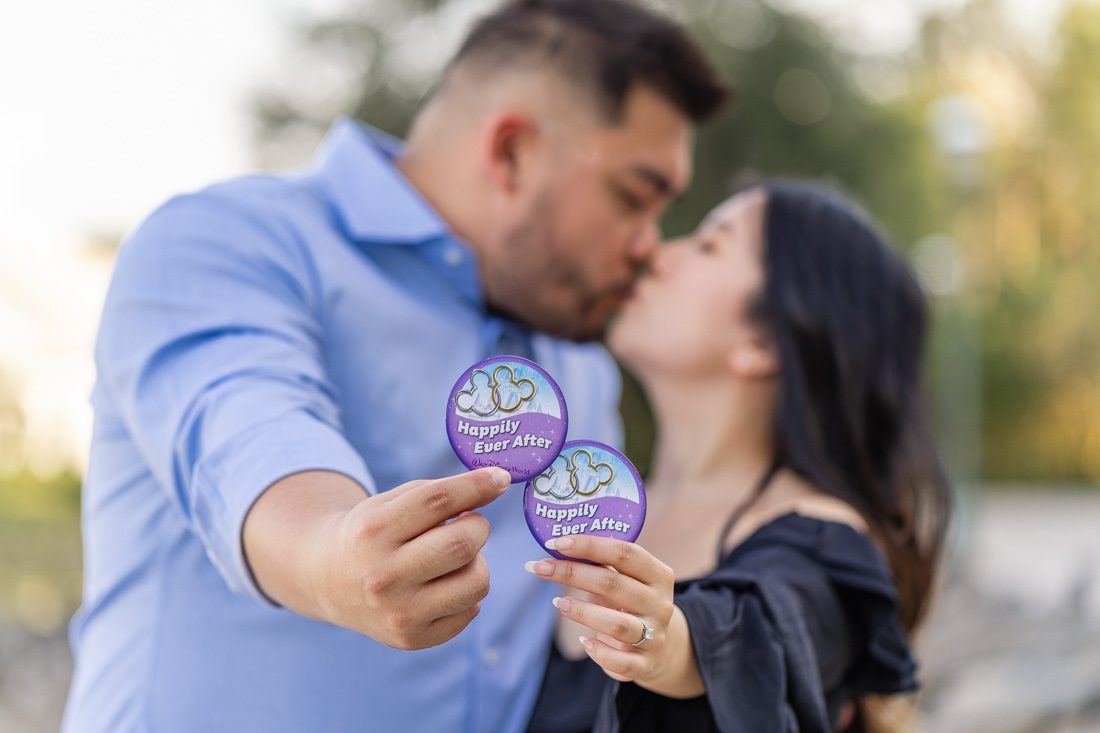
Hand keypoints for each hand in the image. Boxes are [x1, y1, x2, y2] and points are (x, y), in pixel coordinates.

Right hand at [244, 466, 511, 649]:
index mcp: (373, 531)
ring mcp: (398, 613)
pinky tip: (444, 584)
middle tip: (470, 523)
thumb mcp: (391, 503)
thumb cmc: (372, 532)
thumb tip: (498, 483)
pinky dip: (467, 592)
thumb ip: (440, 492)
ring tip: (457, 558)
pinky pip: (471, 610)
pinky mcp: (413, 639)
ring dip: (478, 562)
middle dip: (478, 526)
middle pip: (462, 544)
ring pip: (476, 581)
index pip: (437, 501)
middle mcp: (383, 577)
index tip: (501, 478)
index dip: (476, 485)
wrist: (328, 580)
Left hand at [524, 535, 703, 696]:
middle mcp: (659, 604)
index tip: (556, 542)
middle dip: (572, 573)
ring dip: (583, 612)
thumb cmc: (631, 601)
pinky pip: (622, 662)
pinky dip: (600, 653)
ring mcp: (654, 635)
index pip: (625, 553)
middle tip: (540, 568)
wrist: (660, 644)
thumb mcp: (626, 580)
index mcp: (658, 575)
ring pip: (617, 625)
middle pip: (614, 584)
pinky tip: (584, 642)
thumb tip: (555, 548)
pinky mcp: (645, 663)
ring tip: (558, 604)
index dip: (589, 545)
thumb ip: (601, 565)